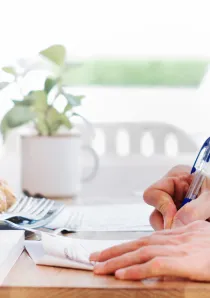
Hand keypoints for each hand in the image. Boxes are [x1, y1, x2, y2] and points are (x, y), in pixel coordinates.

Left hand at [90, 221, 209, 280]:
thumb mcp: (199, 238)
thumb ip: (181, 241)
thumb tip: (166, 250)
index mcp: (175, 235)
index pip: (142, 240)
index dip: (122, 246)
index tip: (106, 252)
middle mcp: (172, 239)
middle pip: (136, 244)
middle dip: (113, 252)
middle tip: (93, 259)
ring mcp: (178, 249)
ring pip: (140, 253)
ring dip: (117, 261)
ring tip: (98, 268)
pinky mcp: (184, 262)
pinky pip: (154, 265)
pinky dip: (136, 269)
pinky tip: (121, 275)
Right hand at [143, 165, 209, 228]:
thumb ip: (194, 210)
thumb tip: (174, 226)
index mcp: (178, 179)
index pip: (153, 193)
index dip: (161, 206)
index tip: (176, 217)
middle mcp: (174, 194)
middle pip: (155, 212)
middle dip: (170, 224)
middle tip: (187, 229)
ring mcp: (177, 209)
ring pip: (163, 226)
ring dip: (178, 232)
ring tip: (199, 229)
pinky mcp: (183, 222)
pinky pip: (174, 234)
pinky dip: (184, 236)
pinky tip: (197, 234)